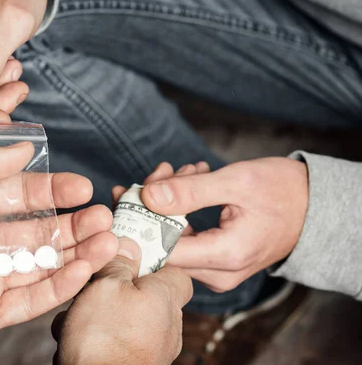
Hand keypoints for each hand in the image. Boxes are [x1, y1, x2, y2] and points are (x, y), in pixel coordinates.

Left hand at [0, 143, 117, 340]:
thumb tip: (24, 149)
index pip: (23, 197)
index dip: (54, 192)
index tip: (82, 187)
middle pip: (40, 233)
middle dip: (74, 225)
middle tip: (103, 217)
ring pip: (42, 266)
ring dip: (77, 254)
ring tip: (107, 242)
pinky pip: (29, 299)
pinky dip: (59, 286)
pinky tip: (82, 269)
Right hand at [52, 238, 192, 364]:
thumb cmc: (105, 341)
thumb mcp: (105, 286)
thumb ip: (118, 263)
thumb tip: (127, 245)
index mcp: (166, 298)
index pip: (175, 272)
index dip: (151, 262)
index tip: (126, 256)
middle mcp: (167, 326)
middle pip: (144, 295)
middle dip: (114, 290)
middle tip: (90, 289)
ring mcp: (153, 349)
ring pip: (124, 319)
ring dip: (99, 316)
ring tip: (76, 319)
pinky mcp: (135, 364)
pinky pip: (117, 342)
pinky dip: (97, 339)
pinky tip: (75, 340)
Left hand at [140, 158, 308, 292]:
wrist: (313, 205)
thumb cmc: (282, 191)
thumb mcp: (237, 182)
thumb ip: (191, 191)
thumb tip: (147, 196)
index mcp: (225, 256)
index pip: (162, 249)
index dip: (140, 220)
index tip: (131, 190)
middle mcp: (218, 273)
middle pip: (163, 245)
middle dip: (153, 205)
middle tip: (162, 171)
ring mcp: (215, 271)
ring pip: (171, 239)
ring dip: (167, 204)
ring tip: (181, 171)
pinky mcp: (214, 262)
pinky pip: (184, 239)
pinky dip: (179, 211)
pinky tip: (187, 183)